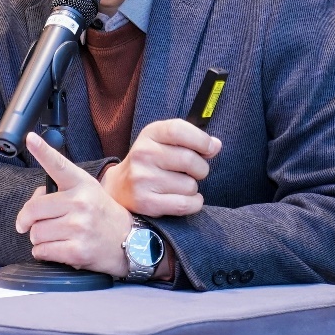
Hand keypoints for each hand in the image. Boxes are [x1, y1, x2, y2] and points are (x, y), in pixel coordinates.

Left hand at [15, 131, 132, 277]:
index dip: (42, 151)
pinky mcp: (77, 251)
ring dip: (39, 239)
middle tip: (34, 224)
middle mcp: (80, 202)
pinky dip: (43, 253)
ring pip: (36, 233)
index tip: (30, 138)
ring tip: (57, 237)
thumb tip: (33, 203)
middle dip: (27, 220)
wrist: (132, 242)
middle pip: (33, 210)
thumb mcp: (88, 193)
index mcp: (82, 184)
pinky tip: (59, 249)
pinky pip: (42, 251)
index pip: (59, 165)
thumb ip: (61, 191)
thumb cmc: (103, 216)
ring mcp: (79, 227)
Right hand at [100, 118, 220, 216]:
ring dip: (192, 188)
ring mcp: (142, 179)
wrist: (119, 187)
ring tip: (179, 186)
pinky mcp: (146, 202)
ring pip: (190, 185)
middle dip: (201, 169)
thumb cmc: (151, 162)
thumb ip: (191, 140)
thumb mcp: (165, 143)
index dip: (201, 140)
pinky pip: (185, 204)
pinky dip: (193, 203)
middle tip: (194, 172)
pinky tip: (187, 199)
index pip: (179, 130)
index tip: (209, 149)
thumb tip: (215, 145)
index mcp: (150, 134)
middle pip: (190, 160)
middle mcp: (143, 154)